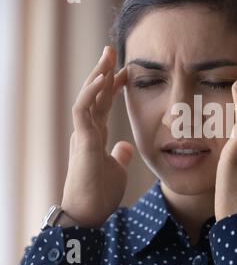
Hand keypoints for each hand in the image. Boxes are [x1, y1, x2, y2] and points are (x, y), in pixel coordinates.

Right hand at [61, 46, 132, 227]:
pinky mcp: (81, 140)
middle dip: (103, 71)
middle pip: (94, 95)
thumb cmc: (100, 193)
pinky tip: (102, 78)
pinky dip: (92, 93)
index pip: (103, 104)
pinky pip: (83, 110)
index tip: (126, 72)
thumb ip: (119, 155)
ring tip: (107, 55)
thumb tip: (125, 146)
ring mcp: (82, 133)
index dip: (113, 87)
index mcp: (95, 135)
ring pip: (86, 96)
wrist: (89, 214)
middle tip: (112, 51)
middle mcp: (87, 130)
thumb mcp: (117, 169)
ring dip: (97, 75)